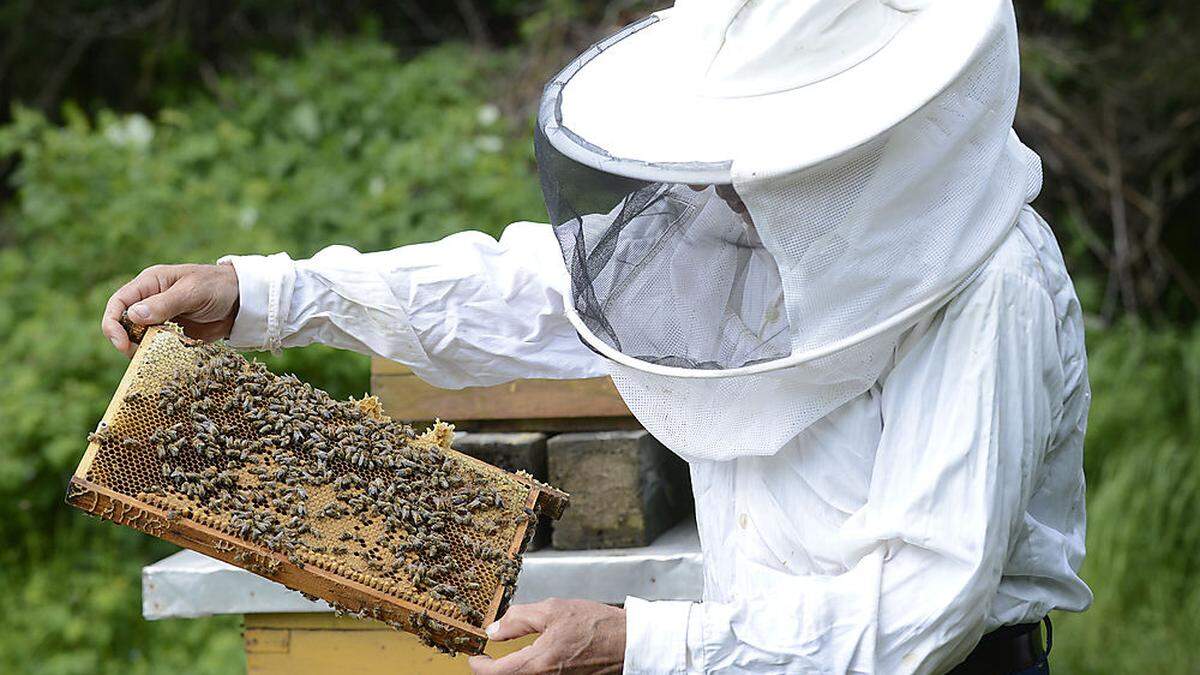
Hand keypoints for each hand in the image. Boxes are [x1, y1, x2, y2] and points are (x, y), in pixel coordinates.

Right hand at [101, 263, 239, 357]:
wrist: (243, 301)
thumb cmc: (217, 286)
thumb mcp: (192, 292)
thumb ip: (165, 303)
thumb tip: (133, 315)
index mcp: (150, 284)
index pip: (118, 302)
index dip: (113, 323)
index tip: (121, 343)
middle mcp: (150, 301)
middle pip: (125, 324)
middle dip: (127, 341)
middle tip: (140, 355)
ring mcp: (161, 320)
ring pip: (140, 339)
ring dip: (143, 351)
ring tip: (156, 358)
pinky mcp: (173, 335)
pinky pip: (158, 348)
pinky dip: (158, 356)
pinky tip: (167, 361)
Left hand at [468, 599, 624, 674]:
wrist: (628, 643)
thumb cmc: (596, 626)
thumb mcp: (554, 610)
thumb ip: (519, 619)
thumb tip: (495, 629)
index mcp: (539, 663)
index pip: (496, 673)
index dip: (480, 667)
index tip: (474, 658)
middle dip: (495, 671)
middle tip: (488, 658)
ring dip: (513, 671)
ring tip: (509, 657)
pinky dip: (529, 671)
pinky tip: (534, 658)